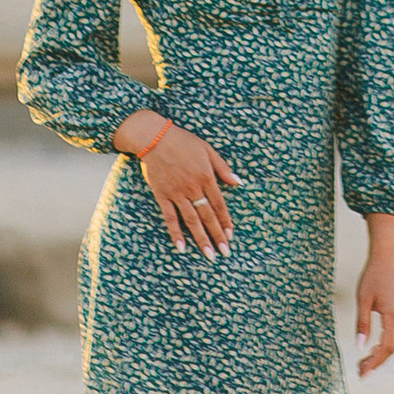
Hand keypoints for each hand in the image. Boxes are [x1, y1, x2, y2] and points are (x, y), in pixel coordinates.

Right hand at [125, 120, 239, 254]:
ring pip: (191, 220)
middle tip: (224, 253)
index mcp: (206, 176)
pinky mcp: (162, 196)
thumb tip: (238, 183)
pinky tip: (182, 248)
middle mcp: (193, 187)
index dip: (225, 221)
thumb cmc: (183, 142)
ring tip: (209, 255)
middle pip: (207, 216)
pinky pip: (170, 218)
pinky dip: (175, 233)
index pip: (219, 204)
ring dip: (201, 239)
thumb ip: (222, 168)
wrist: (155, 138)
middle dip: (217, 236)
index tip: (231, 236)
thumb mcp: (207, 150)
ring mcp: (177, 193)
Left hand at [353, 243, 393, 375]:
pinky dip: (385, 344)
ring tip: (364, 362)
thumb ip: (362, 323)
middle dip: (376, 362)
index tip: (362, 374)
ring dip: (380, 354)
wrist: (387, 257)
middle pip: (391, 348)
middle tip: (360, 372)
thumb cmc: (372, 275)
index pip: (385, 347)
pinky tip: (373, 347)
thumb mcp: (363, 299)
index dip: (375, 363)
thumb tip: (360, 347)